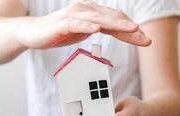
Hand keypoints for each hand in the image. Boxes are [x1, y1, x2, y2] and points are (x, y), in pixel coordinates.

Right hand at [15, 0, 150, 48]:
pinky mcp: (62, 23)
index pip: (116, 20)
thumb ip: (99, 29)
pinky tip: (97, 29)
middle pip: (112, 19)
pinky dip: (88, 26)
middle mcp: (86, 10)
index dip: (131, 30)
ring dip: (116, 24)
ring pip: (99, 19)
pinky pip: (77, 24)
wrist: (33, 33)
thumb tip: (116, 31)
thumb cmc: (59, 32)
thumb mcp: (84, 31)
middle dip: (131, 29)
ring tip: (132, 30)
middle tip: (146, 39)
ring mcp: (74, 15)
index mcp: (93, 13)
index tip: (145, 40)